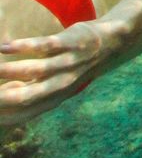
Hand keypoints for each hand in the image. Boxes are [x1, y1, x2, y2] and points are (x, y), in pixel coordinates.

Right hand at [0, 17, 130, 123]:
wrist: (114, 42)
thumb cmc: (75, 67)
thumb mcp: (56, 85)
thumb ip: (31, 92)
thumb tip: (5, 100)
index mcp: (56, 97)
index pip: (24, 113)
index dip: (4, 116)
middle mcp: (61, 83)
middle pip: (27, 96)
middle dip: (2, 98)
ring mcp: (67, 62)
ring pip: (33, 69)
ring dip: (7, 70)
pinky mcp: (70, 41)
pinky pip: (44, 45)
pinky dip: (23, 47)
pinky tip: (4, 47)